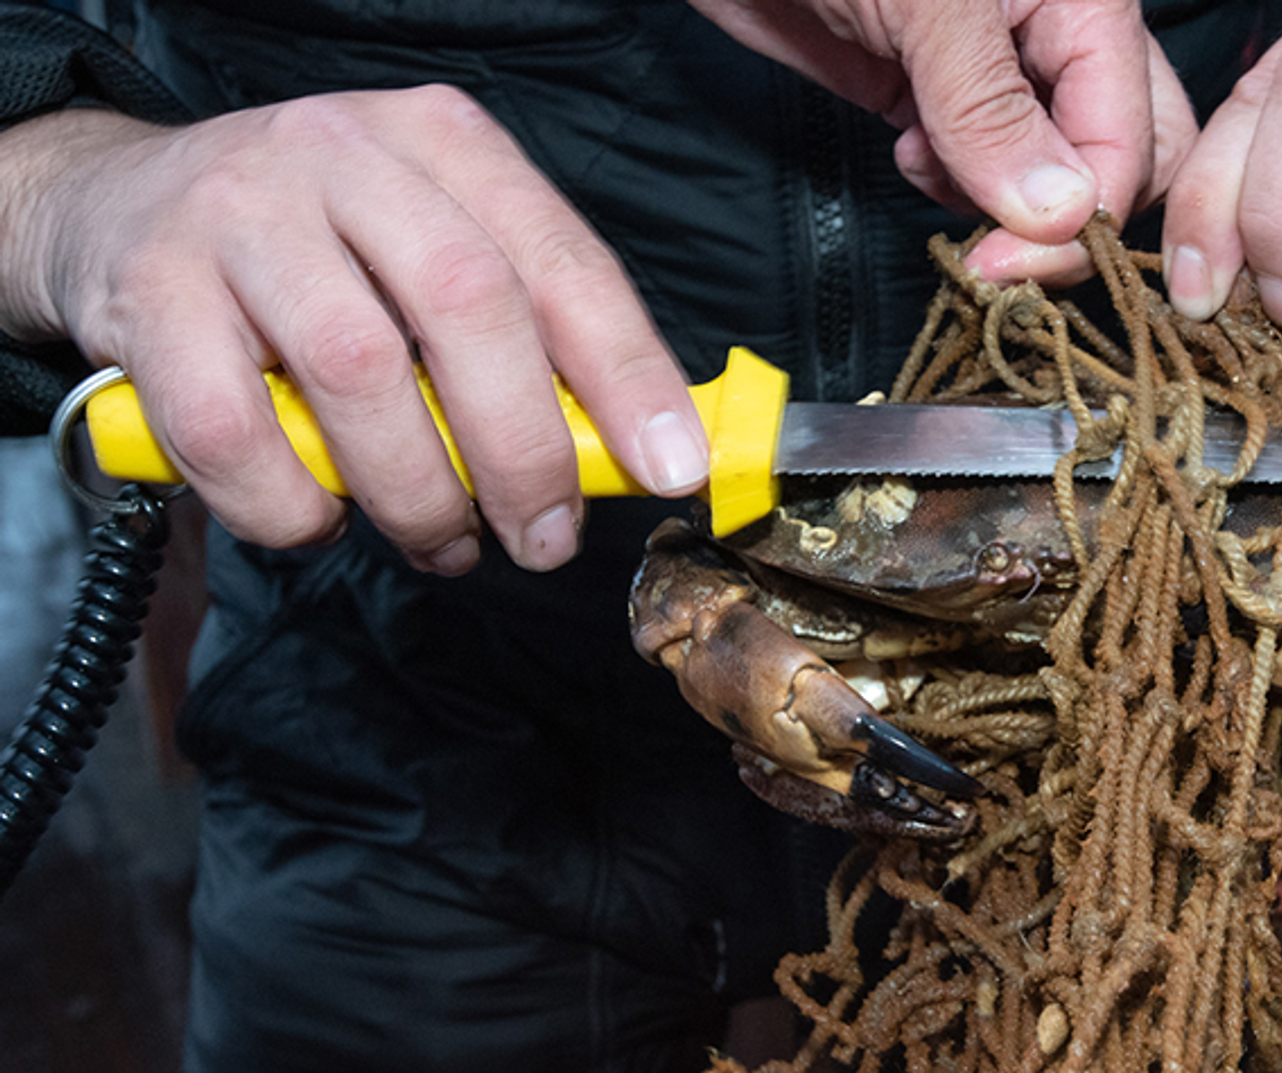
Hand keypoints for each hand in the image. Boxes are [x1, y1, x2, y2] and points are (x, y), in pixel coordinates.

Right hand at [0, 86, 707, 574]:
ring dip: (415, 491)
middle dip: (523, 450)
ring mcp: (237, 216)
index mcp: (442, 141)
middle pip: (466, 307)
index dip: (629, 373)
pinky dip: (291, 505)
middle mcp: (343, 156)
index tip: (669, 466)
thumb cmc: (318, 250)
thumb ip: (524, 331)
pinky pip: (233, 432)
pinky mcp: (147, 292)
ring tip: (437, 539)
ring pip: (357, 372)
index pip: (561, 261)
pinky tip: (318, 517)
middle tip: (542, 537)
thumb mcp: (431, 247)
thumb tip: (626, 451)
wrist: (118, 204)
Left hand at [690, 0, 1195, 283]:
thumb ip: (991, 108)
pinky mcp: (934, 95)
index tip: (1011, 261)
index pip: (1134, 137)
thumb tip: (1064, 214)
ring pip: (1052, 175)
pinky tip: (910, 155)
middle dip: (1069, 225)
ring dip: (1001, 205)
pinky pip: (983, 169)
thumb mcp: (927, 6)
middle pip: (1123, 156)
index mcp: (1088, 1)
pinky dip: (956, 187)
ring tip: (927, 165)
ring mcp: (996, 71)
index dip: (1085, 215)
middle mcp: (1057, 35)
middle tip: (993, 256)